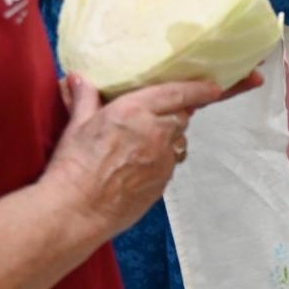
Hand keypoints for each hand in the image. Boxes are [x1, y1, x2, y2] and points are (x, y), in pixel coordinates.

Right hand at [42, 74, 227, 235]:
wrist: (78, 209)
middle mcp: (155, 132)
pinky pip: (171, 163)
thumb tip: (79, 80)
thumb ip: (85, 99)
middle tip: (165, 113)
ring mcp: (163, 159)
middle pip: (181, 116)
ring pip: (179, 141)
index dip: (199, 89)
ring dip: (170, 137)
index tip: (213, 87)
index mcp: (134, 111)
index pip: (177, 93)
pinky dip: (163, 158)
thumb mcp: (77, 126)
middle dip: (178, 113)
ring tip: (146, 140)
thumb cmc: (74, 167)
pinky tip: (141, 163)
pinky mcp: (164, 181)